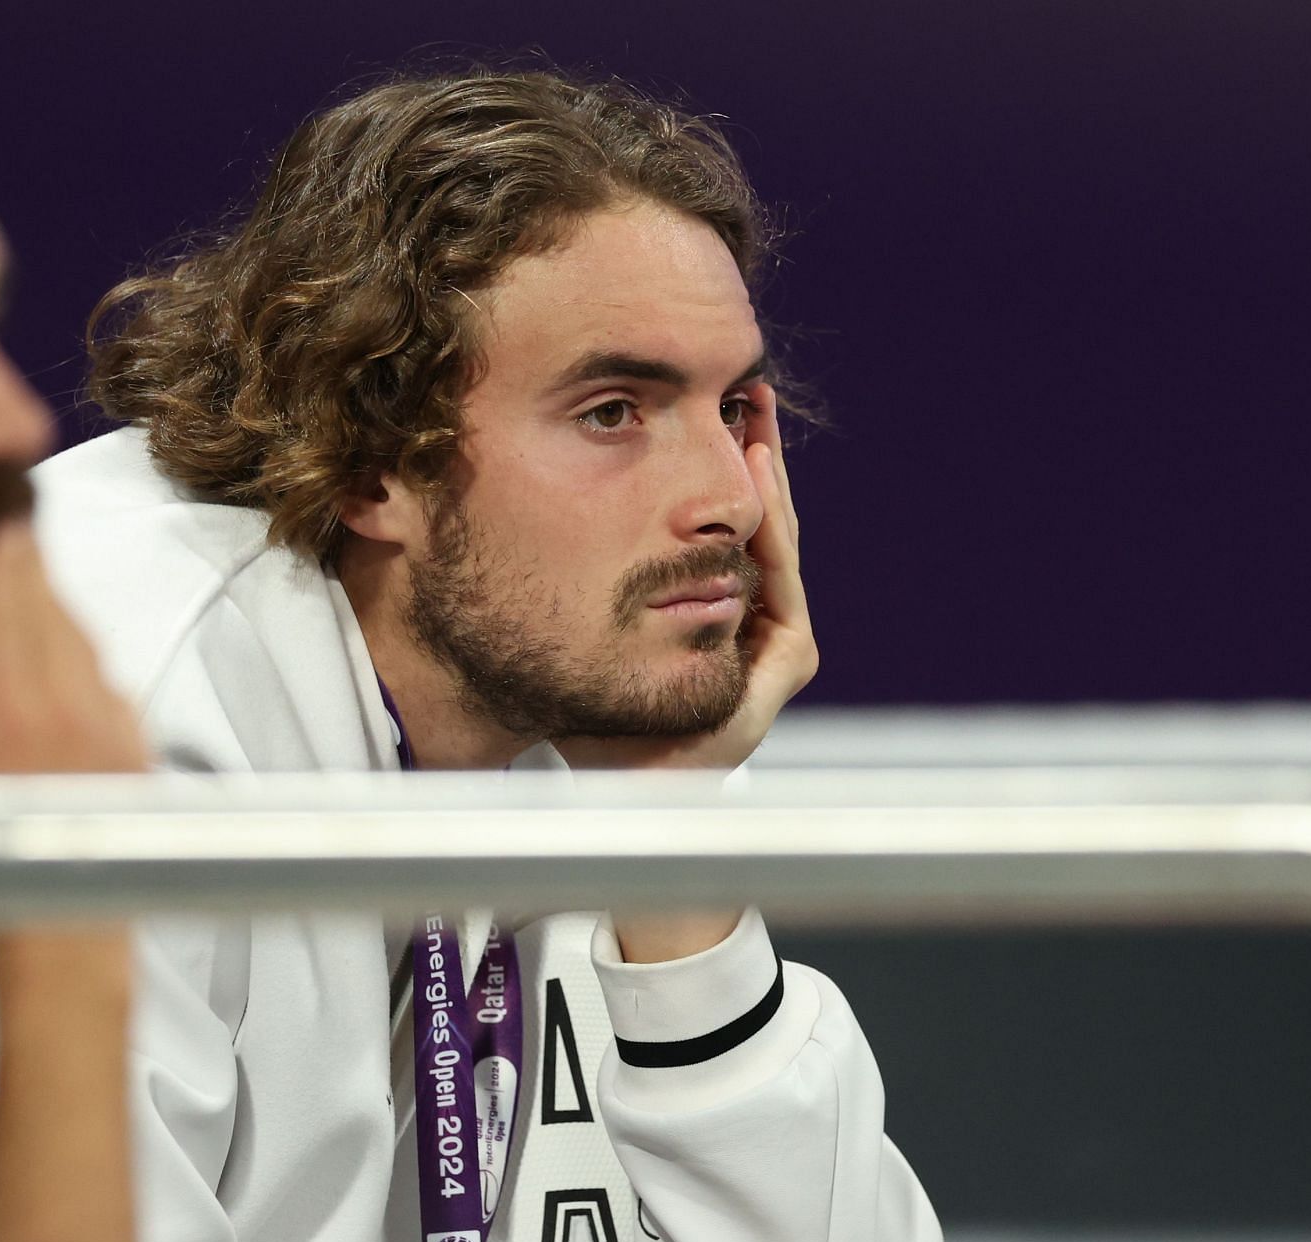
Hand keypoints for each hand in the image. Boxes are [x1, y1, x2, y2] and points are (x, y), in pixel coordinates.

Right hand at [0, 519, 148, 776]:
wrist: (67, 922)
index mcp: (13, 712)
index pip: (10, 610)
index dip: (6, 559)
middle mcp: (71, 709)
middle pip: (52, 611)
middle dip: (33, 566)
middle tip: (16, 523)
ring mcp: (114, 723)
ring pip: (87, 641)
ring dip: (59, 608)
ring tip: (35, 578)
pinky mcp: (141, 742)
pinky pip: (114, 680)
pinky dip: (88, 660)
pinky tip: (66, 654)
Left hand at [557, 381, 816, 770]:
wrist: (612, 782)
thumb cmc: (587, 708)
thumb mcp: (577, 619)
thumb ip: (577, 570)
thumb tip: (524, 500)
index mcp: (704, 613)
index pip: (719, 528)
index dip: (714, 467)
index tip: (704, 411)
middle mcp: (742, 624)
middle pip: (754, 523)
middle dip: (751, 455)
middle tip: (745, 390)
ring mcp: (769, 643)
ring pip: (774, 543)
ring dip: (766, 477)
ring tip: (752, 415)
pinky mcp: (785, 661)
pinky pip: (784, 579)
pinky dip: (772, 526)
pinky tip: (756, 471)